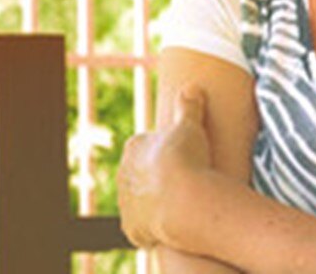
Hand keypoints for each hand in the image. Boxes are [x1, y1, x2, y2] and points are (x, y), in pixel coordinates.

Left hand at [117, 85, 212, 248]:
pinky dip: (154, 228)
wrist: (183, 202)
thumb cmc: (187, 159)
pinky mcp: (132, 230)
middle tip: (182, 181)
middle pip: (139, 175)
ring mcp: (126, 204)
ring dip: (154, 204)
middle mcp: (123, 176)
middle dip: (156, 178)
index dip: (164, 151)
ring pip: (139, 202)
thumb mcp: (191, 125)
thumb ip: (189, 106)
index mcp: (133, 148)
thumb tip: (192, 87)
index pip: (144, 146)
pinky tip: (170, 227)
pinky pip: (142, 228)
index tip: (181, 156)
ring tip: (179, 206)